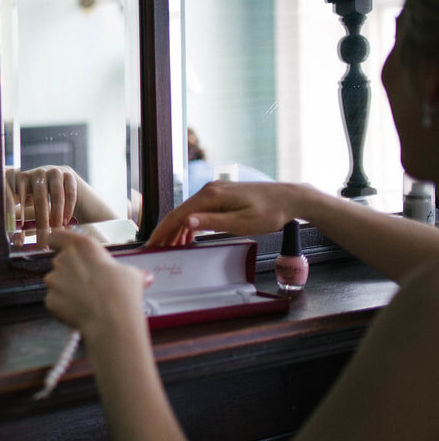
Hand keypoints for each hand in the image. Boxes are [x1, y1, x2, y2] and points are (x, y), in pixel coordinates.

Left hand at [6, 166, 76, 247]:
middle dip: (42, 219)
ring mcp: (54, 171)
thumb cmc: (46, 206)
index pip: (15, 189)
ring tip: (57, 230)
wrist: (72, 193)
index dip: (15, 204)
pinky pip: (69, 193)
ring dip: (57, 215)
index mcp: (22, 179)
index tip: (18, 225)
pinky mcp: (69, 174)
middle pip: (39, 197)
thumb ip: (24, 222)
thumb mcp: (32, 210)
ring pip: (56, 195)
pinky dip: (68, 209)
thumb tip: (18, 242)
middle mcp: (37, 172)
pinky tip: (65, 221)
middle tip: (44, 237)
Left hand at [44, 229, 152, 340]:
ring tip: (86, 300)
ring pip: (56, 282)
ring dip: (65, 289)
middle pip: (59, 261)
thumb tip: (146, 276)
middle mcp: (64, 259)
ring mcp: (54, 279)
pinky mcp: (50, 299)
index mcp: (82, 246)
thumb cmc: (122, 293)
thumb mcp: (132, 275)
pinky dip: (63, 306)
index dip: (57, 242)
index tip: (61, 248)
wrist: (111, 321)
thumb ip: (130, 272)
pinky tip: (80, 311)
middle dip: (69, 271)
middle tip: (88, 284)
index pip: (57, 236)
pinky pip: (54, 301)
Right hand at [147, 180, 303, 247]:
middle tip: (157, 249)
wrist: (288, 198)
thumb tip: (187, 221)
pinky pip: (198, 210)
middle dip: (167, 232)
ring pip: (188, 212)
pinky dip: (190, 224)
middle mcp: (209, 190)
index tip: (152, 244)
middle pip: (180, 213)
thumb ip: (212, 222)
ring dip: (178, 229)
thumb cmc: (269, 212)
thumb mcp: (242, 222)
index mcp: (211, 196)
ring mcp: (214, 191)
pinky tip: (188, 236)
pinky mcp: (220, 195)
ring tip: (170, 247)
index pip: (178, 214)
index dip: (163, 230)